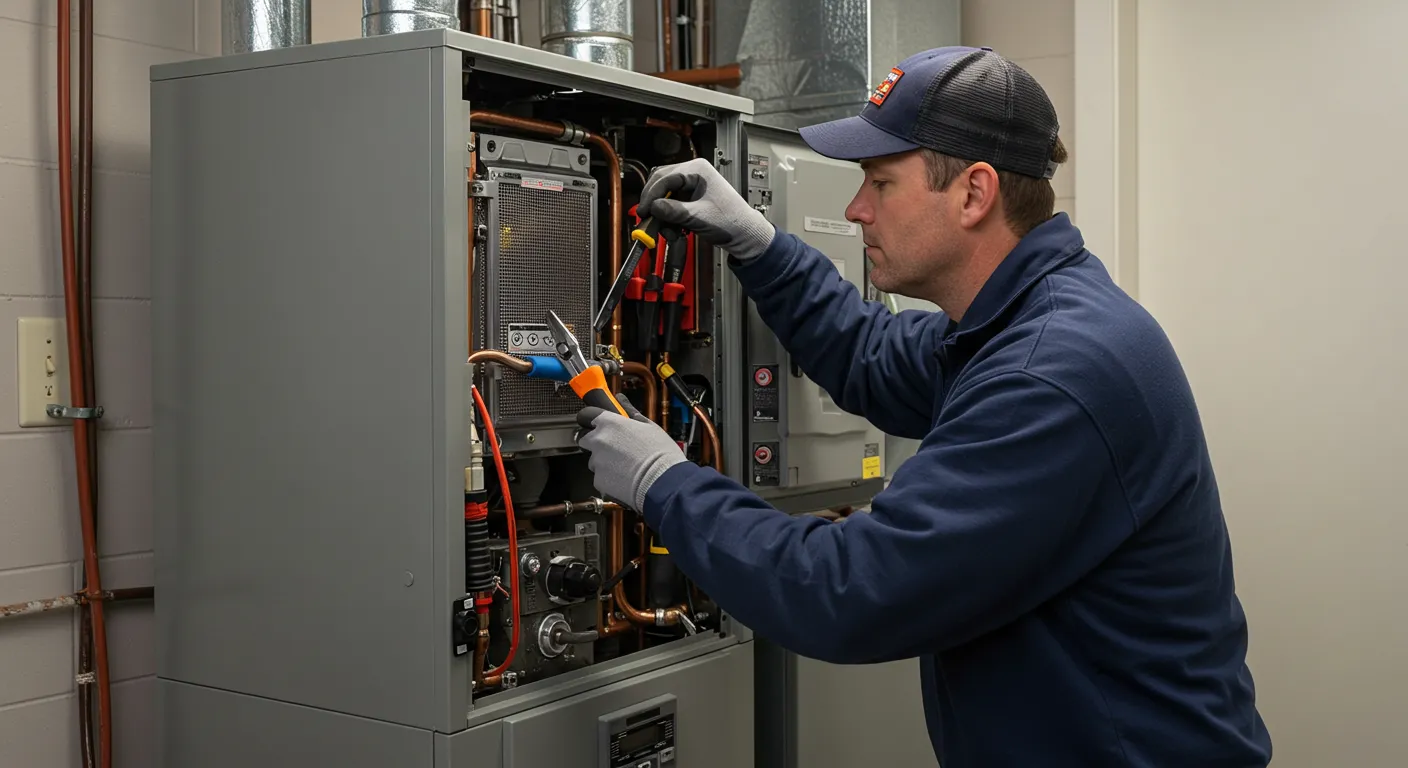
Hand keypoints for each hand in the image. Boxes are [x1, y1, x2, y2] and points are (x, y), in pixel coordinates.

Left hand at [575, 393, 688, 510]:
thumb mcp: (649, 426)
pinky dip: (608, 478)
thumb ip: (630, 412)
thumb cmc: (660, 454)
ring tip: (624, 466)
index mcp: (610, 423)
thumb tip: (621, 400)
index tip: (598, 425)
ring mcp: (596, 461)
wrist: (662, 481)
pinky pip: (600, 477)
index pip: (587, 415)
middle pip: (585, 439)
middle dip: (596, 443)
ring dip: (604, 462)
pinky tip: (624, 477)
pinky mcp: (598, 480)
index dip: (593, 422)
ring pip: (593, 460)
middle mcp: (599, 440)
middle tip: (615, 449)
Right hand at [639, 157, 775, 260]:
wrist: (744, 234)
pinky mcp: (689, 198)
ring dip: (661, 214)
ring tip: (668, 231)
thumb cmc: (731, 220)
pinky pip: (670, 205)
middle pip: (661, 183)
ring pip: (663, 195)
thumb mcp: (699, 217)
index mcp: (697, 169)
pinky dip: (668, 218)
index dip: (651, 195)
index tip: (643, 211)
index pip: (665, 177)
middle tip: (646, 219)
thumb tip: (653, 208)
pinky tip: (674, 230)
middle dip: (653, 203)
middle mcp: (692, 173)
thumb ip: (674, 211)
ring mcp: (690, 185)